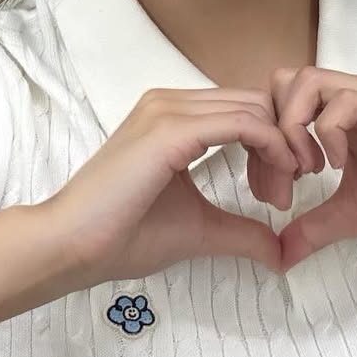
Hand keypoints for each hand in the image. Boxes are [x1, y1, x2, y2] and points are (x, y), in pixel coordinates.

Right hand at [39, 87, 300, 292]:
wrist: (71, 245)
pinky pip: (244, 124)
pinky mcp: (170, 129)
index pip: (244, 111)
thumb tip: (282, 253)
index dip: (273, 147)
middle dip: (283, 147)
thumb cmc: (122, 236)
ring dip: (281, 149)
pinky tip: (278, 180)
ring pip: (255, 110)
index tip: (280, 193)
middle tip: (284, 196)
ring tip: (279, 195)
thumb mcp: (199, 228)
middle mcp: (170, 102)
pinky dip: (272, 147)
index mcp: (172, 116)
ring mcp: (168, 110)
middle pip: (256, 105)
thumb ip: (242, 231)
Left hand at [260, 66, 356, 269]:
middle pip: (283, 82)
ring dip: (294, 128)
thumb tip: (278, 255)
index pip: (279, 102)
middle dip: (270, 132)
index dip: (263, 144)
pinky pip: (343, 101)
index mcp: (342, 116)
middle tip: (285, 179)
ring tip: (309, 171)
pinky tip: (337, 167)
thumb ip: (316, 227)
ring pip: (306, 81)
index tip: (274, 192)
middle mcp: (354, 96)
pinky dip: (326, 132)